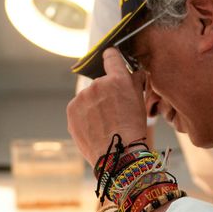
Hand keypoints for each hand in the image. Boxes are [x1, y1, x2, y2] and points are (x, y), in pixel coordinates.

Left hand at [67, 48, 147, 162]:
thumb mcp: (140, 102)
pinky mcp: (71, 110)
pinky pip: (79, 108)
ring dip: (94, 104)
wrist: (117, 156)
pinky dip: (85, 115)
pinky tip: (95, 128)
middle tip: (114, 111)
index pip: (111, 55)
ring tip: (104, 123)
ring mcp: (82, 97)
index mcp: (117, 79)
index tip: (110, 57)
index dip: (112, 56)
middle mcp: (97, 84)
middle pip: (101, 82)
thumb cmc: (133, 130)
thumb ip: (135, 82)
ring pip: (89, 96)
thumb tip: (134, 72)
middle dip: (106, 92)